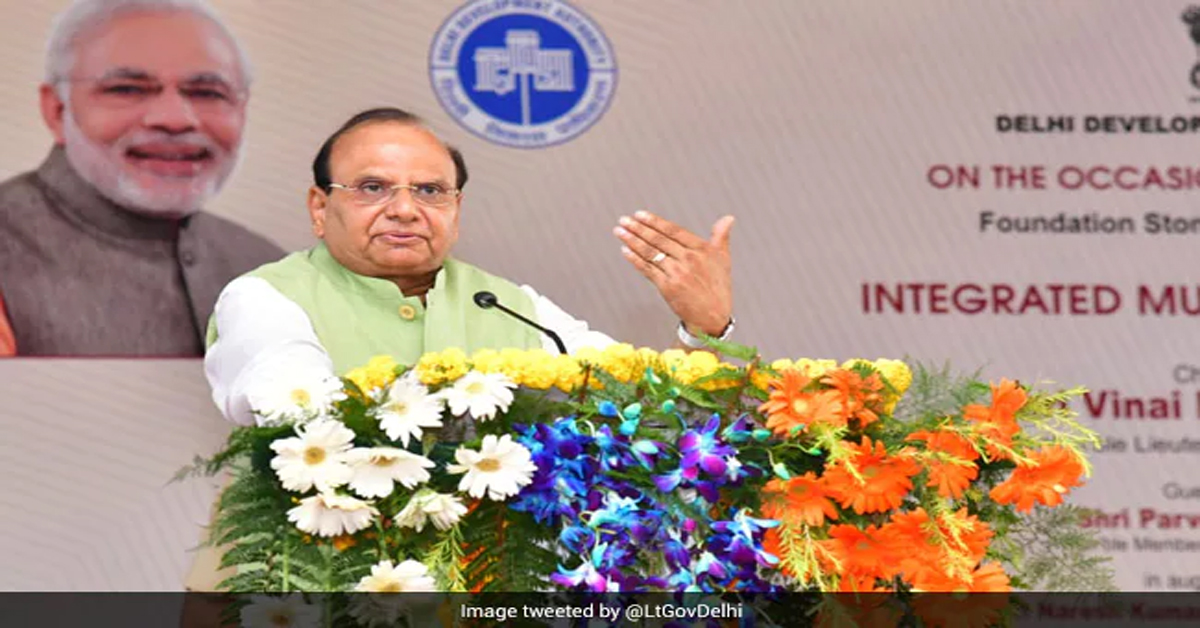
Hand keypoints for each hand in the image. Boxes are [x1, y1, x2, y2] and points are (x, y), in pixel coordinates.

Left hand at [614, 211, 734, 335]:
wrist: (712, 316)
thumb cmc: (718, 288)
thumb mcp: (723, 259)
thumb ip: (721, 236)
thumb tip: (728, 219)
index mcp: (701, 249)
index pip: (673, 231)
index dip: (655, 222)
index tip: (640, 214)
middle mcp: (689, 260)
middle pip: (659, 240)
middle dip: (638, 228)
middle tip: (624, 220)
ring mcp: (677, 273)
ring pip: (651, 253)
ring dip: (632, 241)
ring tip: (620, 232)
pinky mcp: (668, 287)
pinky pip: (648, 270)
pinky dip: (635, 260)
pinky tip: (625, 251)